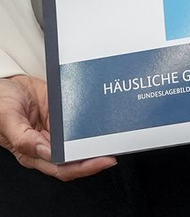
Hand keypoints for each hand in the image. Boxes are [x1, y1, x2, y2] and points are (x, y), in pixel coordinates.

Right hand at [0, 74, 115, 179]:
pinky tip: (103, 118)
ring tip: (116, 135)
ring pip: (81, 140)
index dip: (84, 167)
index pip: (62, 167)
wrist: (6, 84)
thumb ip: (23, 138)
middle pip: (76, 157)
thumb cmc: (1, 103)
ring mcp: (56, 129)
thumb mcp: (7, 119)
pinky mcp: (62, 114)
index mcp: (32, 152)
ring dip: (97, 140)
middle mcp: (47, 143)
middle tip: (116, 148)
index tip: (104, 161)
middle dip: (97, 156)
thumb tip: (44, 150)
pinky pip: (79, 121)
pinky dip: (92, 121)